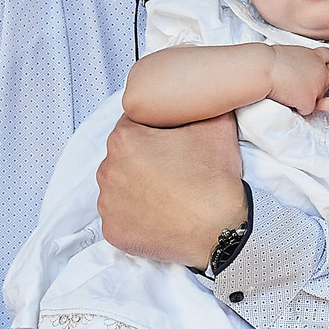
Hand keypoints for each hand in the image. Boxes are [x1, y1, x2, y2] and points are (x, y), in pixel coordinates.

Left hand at [97, 113, 245, 266]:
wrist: (220, 232)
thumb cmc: (214, 182)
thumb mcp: (216, 125)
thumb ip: (199, 104)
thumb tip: (199, 96)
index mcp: (124, 139)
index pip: (135, 124)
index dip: (156, 132)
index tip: (172, 145)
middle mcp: (107, 169)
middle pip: (124, 156)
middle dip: (145, 160)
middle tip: (174, 170)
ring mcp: (108, 203)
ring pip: (120, 186)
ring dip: (138, 187)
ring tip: (168, 194)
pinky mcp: (113, 230)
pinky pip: (121, 217)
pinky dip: (136, 216)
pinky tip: (160, 215)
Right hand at [264, 45, 328, 114]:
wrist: (264, 68)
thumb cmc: (270, 60)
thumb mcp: (292, 52)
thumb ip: (303, 60)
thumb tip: (299, 67)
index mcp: (316, 56)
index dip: (325, 65)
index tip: (317, 69)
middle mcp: (322, 71)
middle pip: (327, 82)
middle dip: (316, 85)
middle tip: (298, 84)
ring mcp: (318, 87)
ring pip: (318, 98)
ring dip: (307, 97)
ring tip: (290, 90)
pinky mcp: (310, 101)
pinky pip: (306, 109)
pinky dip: (297, 107)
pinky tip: (287, 99)